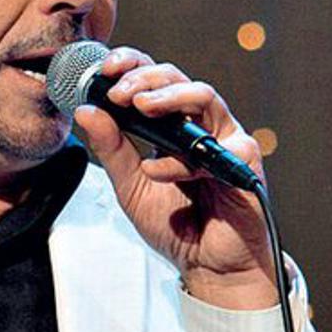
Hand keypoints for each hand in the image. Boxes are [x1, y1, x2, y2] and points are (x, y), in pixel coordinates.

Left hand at [73, 46, 277, 309]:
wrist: (207, 265)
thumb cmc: (175, 225)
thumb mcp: (129, 186)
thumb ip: (111, 150)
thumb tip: (86, 110)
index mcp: (170, 126)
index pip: (152, 81)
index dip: (131, 65)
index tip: (103, 69)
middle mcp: (199, 125)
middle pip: (177, 78)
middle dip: (144, 76)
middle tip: (118, 90)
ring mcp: (224, 140)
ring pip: (204, 94)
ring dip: (168, 96)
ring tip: (139, 106)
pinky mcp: (245, 161)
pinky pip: (219, 144)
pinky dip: (183, 159)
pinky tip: (158, 172)